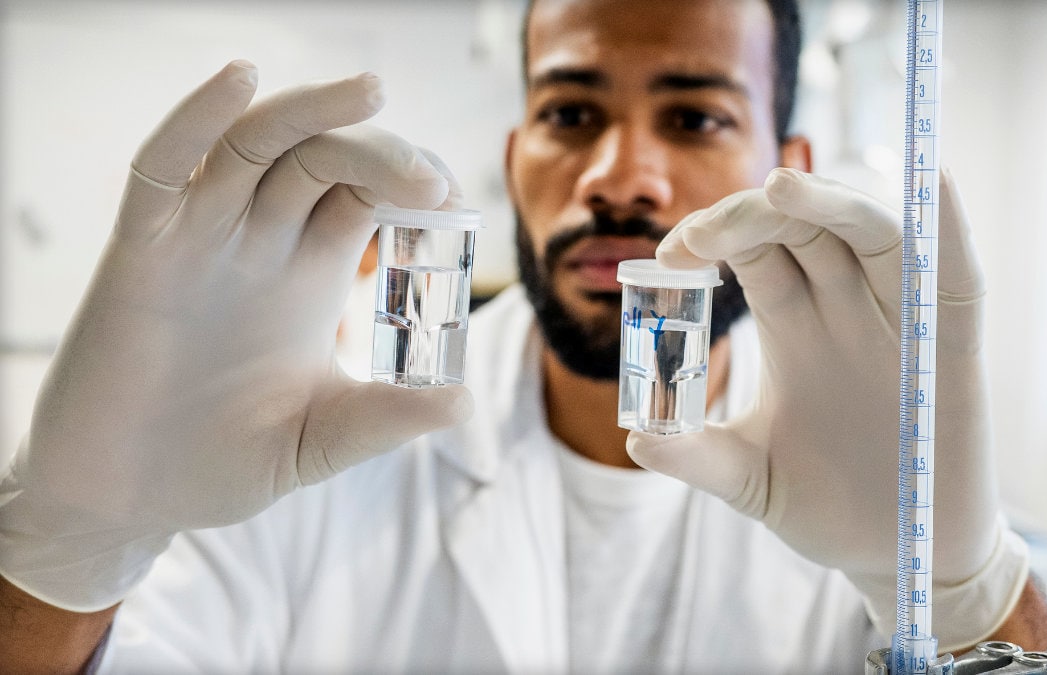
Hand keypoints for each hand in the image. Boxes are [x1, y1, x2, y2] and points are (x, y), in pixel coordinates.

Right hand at [0, 62, 472, 611]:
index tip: (451, 196)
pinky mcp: (141, 251)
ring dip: (310, 110)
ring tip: (371, 91)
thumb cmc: (221, 466)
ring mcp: (201, 239)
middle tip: (429, 180)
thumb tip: (462, 403)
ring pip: (255, 144)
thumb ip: (384, 419)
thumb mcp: (320, 441)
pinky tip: (239, 81)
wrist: (128, 500)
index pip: (366, 193)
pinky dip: (196, 119)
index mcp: (310, 272)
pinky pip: (162, 169)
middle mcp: (260, 242)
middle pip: (323, 159)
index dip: (409, 179)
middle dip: (379, 151)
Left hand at [628, 168, 1027, 649]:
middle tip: (704, 234)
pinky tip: (931, 184)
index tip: (670, 255)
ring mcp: (902, 320)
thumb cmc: (829, 506)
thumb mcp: (751, 480)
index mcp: (793, 325)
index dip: (714, 235)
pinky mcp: (955, 346)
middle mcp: (846, 308)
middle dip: (753, 213)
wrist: (899, 553)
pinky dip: (950, 227)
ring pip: (872, 233)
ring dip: (832, 202)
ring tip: (783, 188)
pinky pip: (957, 275)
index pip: (754, 249)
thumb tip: (636, 440)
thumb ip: (698, 458)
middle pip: (803, 227)